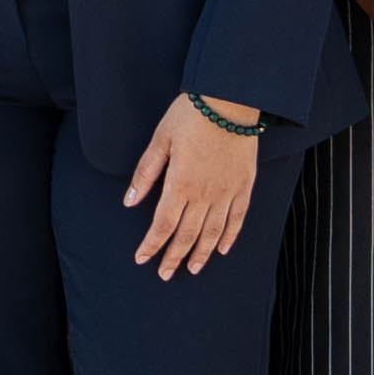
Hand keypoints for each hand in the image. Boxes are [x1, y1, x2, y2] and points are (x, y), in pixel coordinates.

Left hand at [121, 98, 263, 279]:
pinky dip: (230, 236)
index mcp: (180, 184)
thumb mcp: (160, 141)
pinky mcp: (244, 185)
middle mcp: (204, 194)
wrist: (229, 100)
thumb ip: (145, 174)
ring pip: (213, 232)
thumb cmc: (190, 116)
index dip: (152, 245)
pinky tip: (223, 249)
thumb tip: (129, 202)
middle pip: (187, 234)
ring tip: (192, 269)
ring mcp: (227, 192)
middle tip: (164, 274)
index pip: (163, 225)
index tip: (142, 259)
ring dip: (202, 253)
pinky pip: (237, 218)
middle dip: (173, 257)